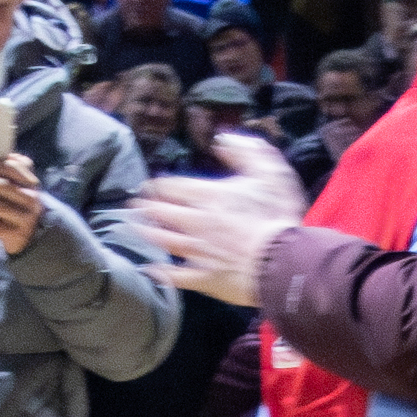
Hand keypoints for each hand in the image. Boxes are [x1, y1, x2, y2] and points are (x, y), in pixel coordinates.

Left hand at [136, 133, 310, 302]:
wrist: (282, 263)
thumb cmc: (277, 216)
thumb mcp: (270, 172)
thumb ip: (246, 151)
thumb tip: (222, 139)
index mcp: (208, 196)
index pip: (172, 186)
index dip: (157, 184)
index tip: (148, 184)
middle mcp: (195, 222)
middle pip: (161, 212)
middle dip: (145, 207)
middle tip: (134, 205)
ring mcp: (197, 252)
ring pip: (163, 241)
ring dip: (147, 233)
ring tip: (136, 228)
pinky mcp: (203, 277)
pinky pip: (175, 276)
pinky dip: (160, 272)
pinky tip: (150, 269)